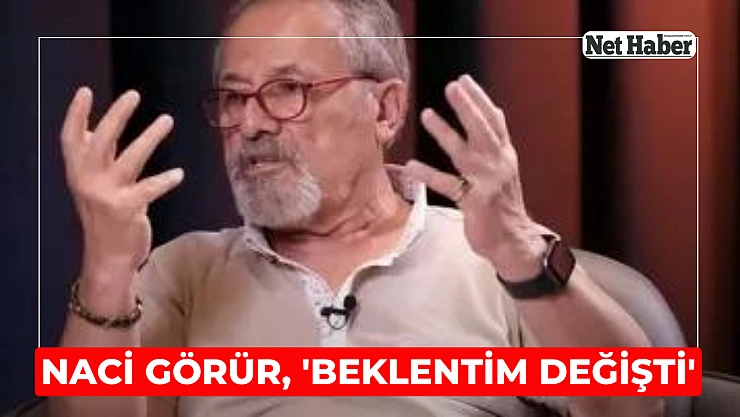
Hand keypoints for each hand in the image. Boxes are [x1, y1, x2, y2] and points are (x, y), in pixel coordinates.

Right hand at [61, 87, 182, 284]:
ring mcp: (107, 196)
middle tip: (133, 94)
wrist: (109, 258)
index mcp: (78, 173)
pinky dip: (165, 180)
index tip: (85, 91)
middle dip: (116, 116)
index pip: (70, 139)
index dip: (75, 114)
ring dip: (150, 137)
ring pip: (130, 159)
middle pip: (100, 142)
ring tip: (167, 119)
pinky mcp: (126, 210)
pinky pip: (148, 189)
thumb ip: (97, 158)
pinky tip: (178, 173)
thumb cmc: (106, 217)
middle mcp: (88, 182)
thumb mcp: (95, 185)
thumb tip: (92, 128)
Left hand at [404, 75, 546, 280]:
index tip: (465, 80)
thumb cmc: (503, 203)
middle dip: (467, 107)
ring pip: (464, 153)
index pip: (494, 121)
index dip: (480, 99)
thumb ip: (496, 141)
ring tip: (426, 114)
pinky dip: (429, 174)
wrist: (513, 239)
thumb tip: (494, 110)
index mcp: (504, 155)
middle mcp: (498, 164)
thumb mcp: (504, 167)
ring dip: (445, 132)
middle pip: (482, 130)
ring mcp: (487, 183)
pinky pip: (448, 185)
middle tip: (452, 86)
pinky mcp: (474, 202)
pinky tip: (412, 165)